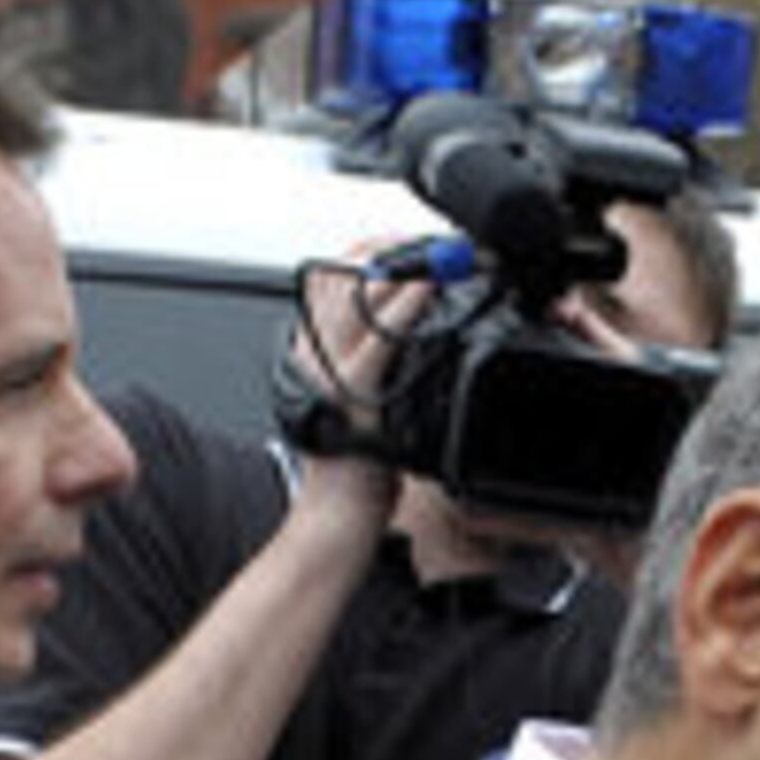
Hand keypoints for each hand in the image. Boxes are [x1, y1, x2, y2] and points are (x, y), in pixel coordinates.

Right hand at [280, 248, 435, 514]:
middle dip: (397, 247)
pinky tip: (429, 285)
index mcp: (312, 350)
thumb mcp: (364, 406)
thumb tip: (413, 338)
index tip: (414, 241)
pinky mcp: (352, 394)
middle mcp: (314, 351)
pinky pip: (378, 338)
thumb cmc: (355, 470)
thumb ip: (378, 369)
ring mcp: (330, 370)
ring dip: (409, 265)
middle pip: (346, 274)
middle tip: (440, 240)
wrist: (336, 519)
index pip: (333, 276)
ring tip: (446, 251)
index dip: (372, 248)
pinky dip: (404, 305)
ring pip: (360, 295)